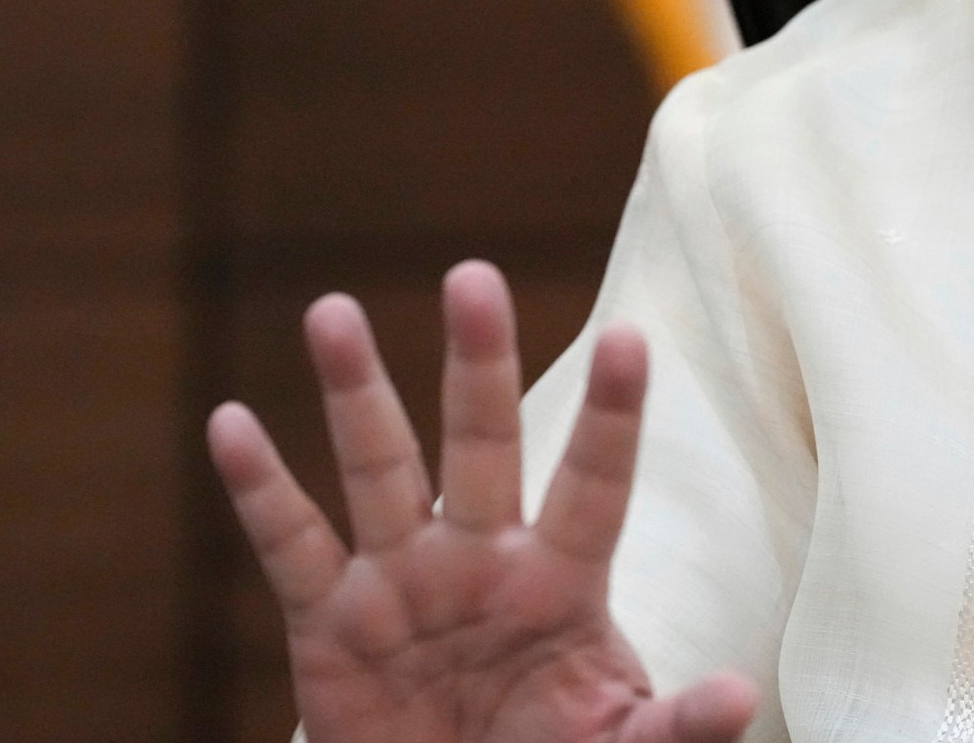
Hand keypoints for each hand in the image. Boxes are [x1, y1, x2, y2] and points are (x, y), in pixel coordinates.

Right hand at [207, 261, 757, 742]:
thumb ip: (676, 723)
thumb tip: (742, 694)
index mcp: (563, 580)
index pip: (595, 481)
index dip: (611, 414)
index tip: (630, 334)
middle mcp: (483, 557)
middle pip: (484, 442)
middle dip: (479, 363)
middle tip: (474, 275)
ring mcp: (404, 580)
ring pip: (379, 467)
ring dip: (355, 391)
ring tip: (333, 311)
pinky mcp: (331, 622)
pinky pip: (292, 545)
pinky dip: (259, 487)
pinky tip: (231, 423)